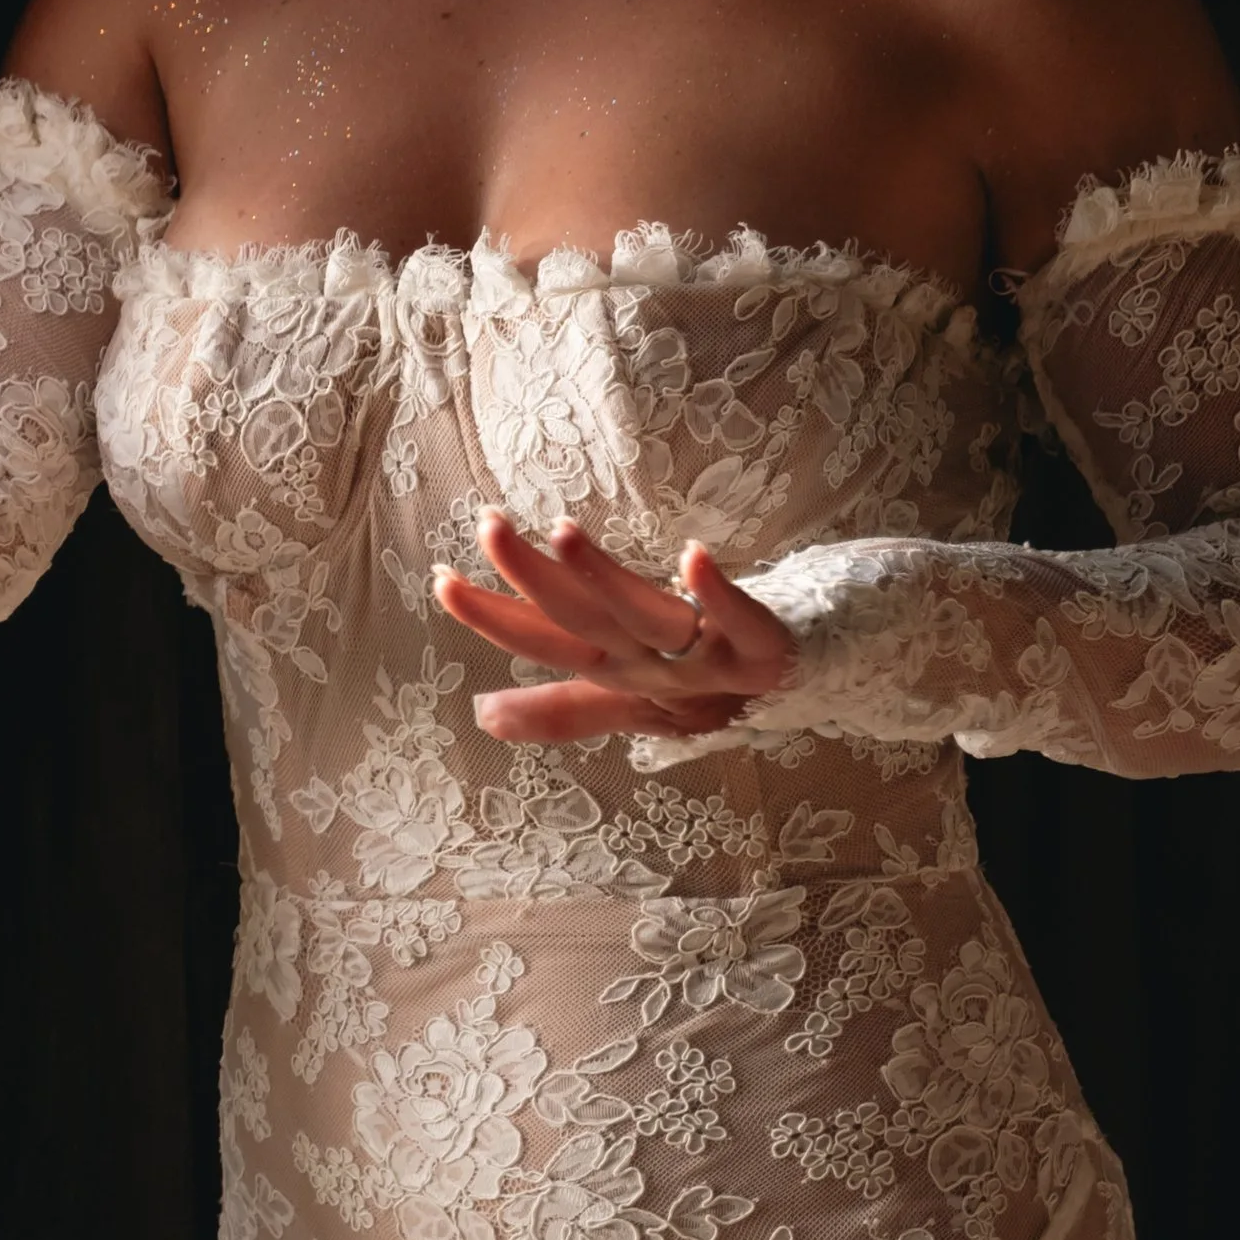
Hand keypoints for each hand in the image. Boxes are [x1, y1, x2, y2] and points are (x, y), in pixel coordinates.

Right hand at [434, 513, 795, 738]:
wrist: (797, 695)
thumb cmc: (706, 692)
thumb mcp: (627, 702)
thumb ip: (559, 709)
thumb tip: (482, 714)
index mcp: (617, 672)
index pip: (545, 642)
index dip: (494, 617)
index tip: (442, 579)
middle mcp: (651, 666)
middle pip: (585, 623)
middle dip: (533, 578)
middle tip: (489, 525)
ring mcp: (704, 658)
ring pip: (645, 618)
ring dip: (605, 579)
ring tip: (563, 533)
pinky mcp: (758, 644)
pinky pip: (736, 617)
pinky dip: (714, 590)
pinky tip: (692, 554)